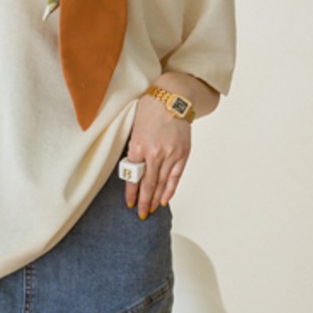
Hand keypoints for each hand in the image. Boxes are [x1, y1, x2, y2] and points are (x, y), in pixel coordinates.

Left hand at [123, 93, 190, 217]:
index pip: (133, 176)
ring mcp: (171, 154)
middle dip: (143, 201)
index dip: (131, 192)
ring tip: (150, 210)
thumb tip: (133, 170)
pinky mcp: (183, 153)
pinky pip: (175, 177)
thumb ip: (135, 149)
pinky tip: (164, 200)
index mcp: (139, 145)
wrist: (172, 97)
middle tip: (140, 214)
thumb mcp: (135, 128)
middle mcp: (155, 153)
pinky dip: (170, 190)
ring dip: (155, 198)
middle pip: (148, 184)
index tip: (129, 203)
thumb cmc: (150, 109)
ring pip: (162, 183)